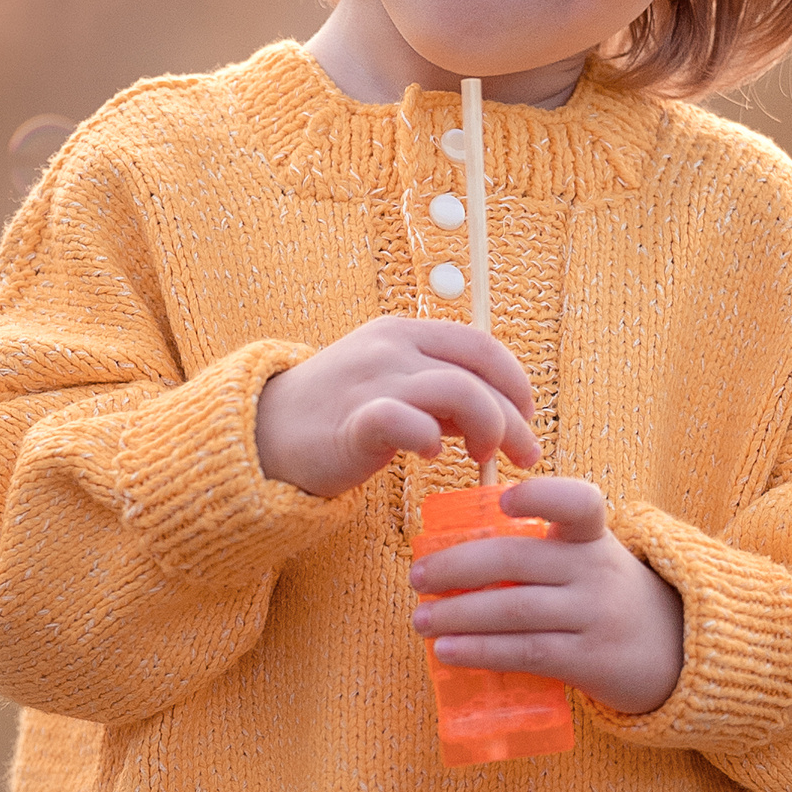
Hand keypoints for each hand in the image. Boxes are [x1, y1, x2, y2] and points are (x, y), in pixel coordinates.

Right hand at [254, 316, 540, 500]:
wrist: (263, 433)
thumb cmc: (334, 413)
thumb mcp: (390, 385)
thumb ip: (438, 394)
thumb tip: (494, 416)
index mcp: (403, 333)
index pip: (478, 344)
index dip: (513, 379)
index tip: (528, 414)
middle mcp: (391, 347)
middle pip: (478, 370)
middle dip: (514, 415)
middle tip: (526, 454)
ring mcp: (373, 380)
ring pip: (458, 390)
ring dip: (488, 427)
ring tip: (484, 459)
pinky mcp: (354, 420)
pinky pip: (406, 421)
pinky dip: (430, 437)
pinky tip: (431, 456)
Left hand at [409, 476, 684, 715]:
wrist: (678, 653)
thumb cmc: (605, 595)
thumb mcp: (588, 558)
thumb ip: (539, 549)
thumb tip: (453, 556)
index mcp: (592, 536)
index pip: (578, 503)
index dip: (540, 496)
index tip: (502, 498)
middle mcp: (594, 570)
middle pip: (517, 560)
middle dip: (458, 567)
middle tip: (417, 578)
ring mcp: (594, 616)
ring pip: (515, 610)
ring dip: (459, 615)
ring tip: (421, 620)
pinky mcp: (589, 661)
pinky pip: (527, 652)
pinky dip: (482, 651)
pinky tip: (448, 652)